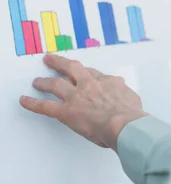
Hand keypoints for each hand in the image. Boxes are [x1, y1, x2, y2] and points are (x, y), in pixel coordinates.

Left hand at [20, 54, 147, 150]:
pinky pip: (45, 106)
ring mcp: (76, 96)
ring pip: (55, 84)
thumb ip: (125, 94)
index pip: (92, 72)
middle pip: (71, 68)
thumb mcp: (132, 98)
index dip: (85, 71)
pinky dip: (32, 103)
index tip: (81, 71)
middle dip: (60, 63)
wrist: (124, 123)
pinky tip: (25, 100)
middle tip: (51, 60)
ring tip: (37, 81)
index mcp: (107, 82)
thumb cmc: (131, 115)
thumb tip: (126, 96)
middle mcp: (89, 85)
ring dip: (44, 81)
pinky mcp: (66, 111)